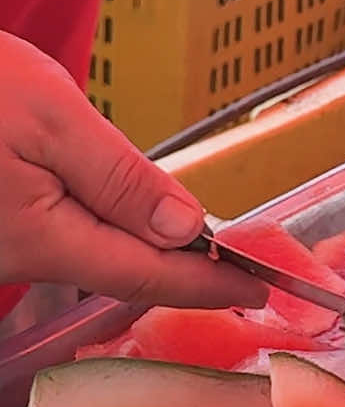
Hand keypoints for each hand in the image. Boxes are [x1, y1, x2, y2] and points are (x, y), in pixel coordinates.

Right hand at [0, 33, 266, 308]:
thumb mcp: (48, 115)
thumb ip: (116, 175)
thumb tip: (184, 226)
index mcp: (41, 236)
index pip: (143, 274)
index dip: (206, 285)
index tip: (257, 292)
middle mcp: (18, 257)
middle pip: (117, 266)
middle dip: (178, 264)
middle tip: (240, 262)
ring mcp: (0, 249)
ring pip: (87, 249)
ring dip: (138, 241)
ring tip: (193, 237)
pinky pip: (58, 234)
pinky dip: (99, 224)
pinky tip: (122, 207)